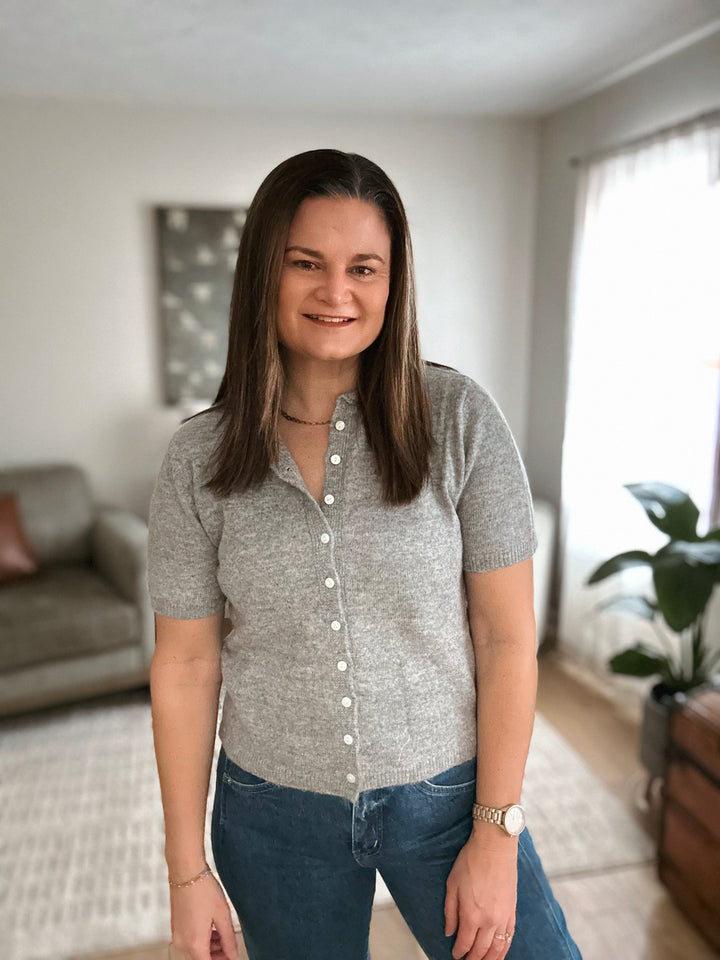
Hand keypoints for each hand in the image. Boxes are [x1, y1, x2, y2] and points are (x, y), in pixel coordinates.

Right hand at [169, 874, 238, 959]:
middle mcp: (183, 943)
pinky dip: (202, 939)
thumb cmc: (203, 890)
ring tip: (224, 935)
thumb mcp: (222, 915)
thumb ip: (229, 939)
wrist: (186, 872)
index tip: (230, 956)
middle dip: (217, 955)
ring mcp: (178, 935)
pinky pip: (190, 940)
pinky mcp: (176, 927)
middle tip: (230, 947)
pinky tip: (213, 928)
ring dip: (210, 947)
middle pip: (201, 958)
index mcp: (194, 944)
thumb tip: (232, 954)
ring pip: (195, 950)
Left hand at [444, 828, 516, 959]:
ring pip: (497, 949)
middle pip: (481, 950)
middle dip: (472, 959)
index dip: (458, 952)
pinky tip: (500, 953)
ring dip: (489, 959)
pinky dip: (504, 949)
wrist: (495, 846)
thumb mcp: (452, 884)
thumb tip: (449, 932)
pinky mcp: (512, 911)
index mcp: (471, 914)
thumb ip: (450, 911)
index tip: (455, 955)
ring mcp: (503, 917)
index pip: (464, 943)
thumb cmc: (471, 860)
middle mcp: (488, 920)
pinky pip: (509, 938)